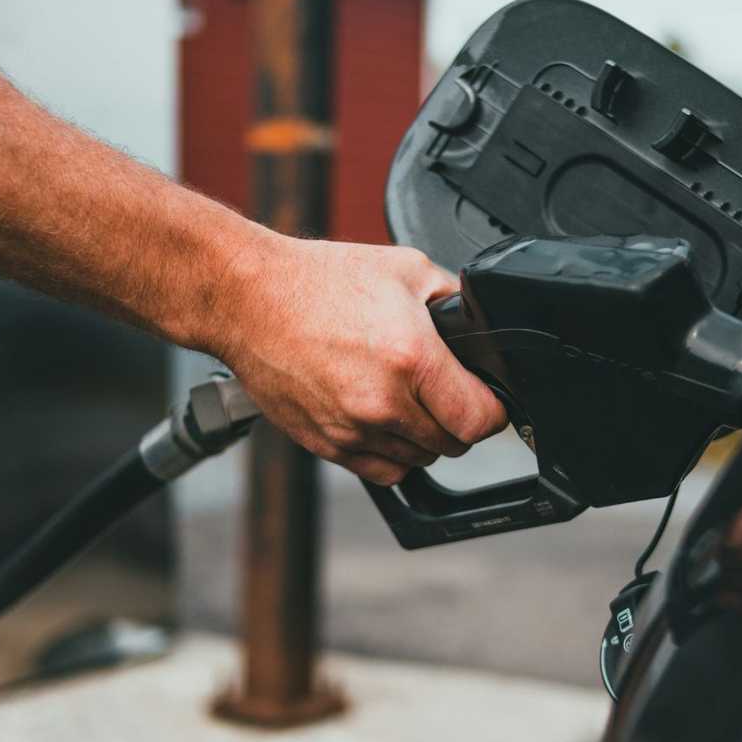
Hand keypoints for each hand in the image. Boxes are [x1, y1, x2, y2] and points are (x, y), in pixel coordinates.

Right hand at [213, 232, 507, 484]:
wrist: (248, 298)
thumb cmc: (319, 281)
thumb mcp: (405, 269)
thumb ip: (454, 302)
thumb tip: (481, 328)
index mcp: (411, 358)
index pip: (480, 419)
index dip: (493, 409)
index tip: (487, 398)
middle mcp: (383, 401)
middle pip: (453, 444)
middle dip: (457, 420)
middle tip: (444, 391)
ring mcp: (352, 429)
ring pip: (419, 461)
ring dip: (423, 438)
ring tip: (408, 400)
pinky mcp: (327, 445)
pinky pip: (382, 471)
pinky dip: (392, 454)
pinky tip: (384, 420)